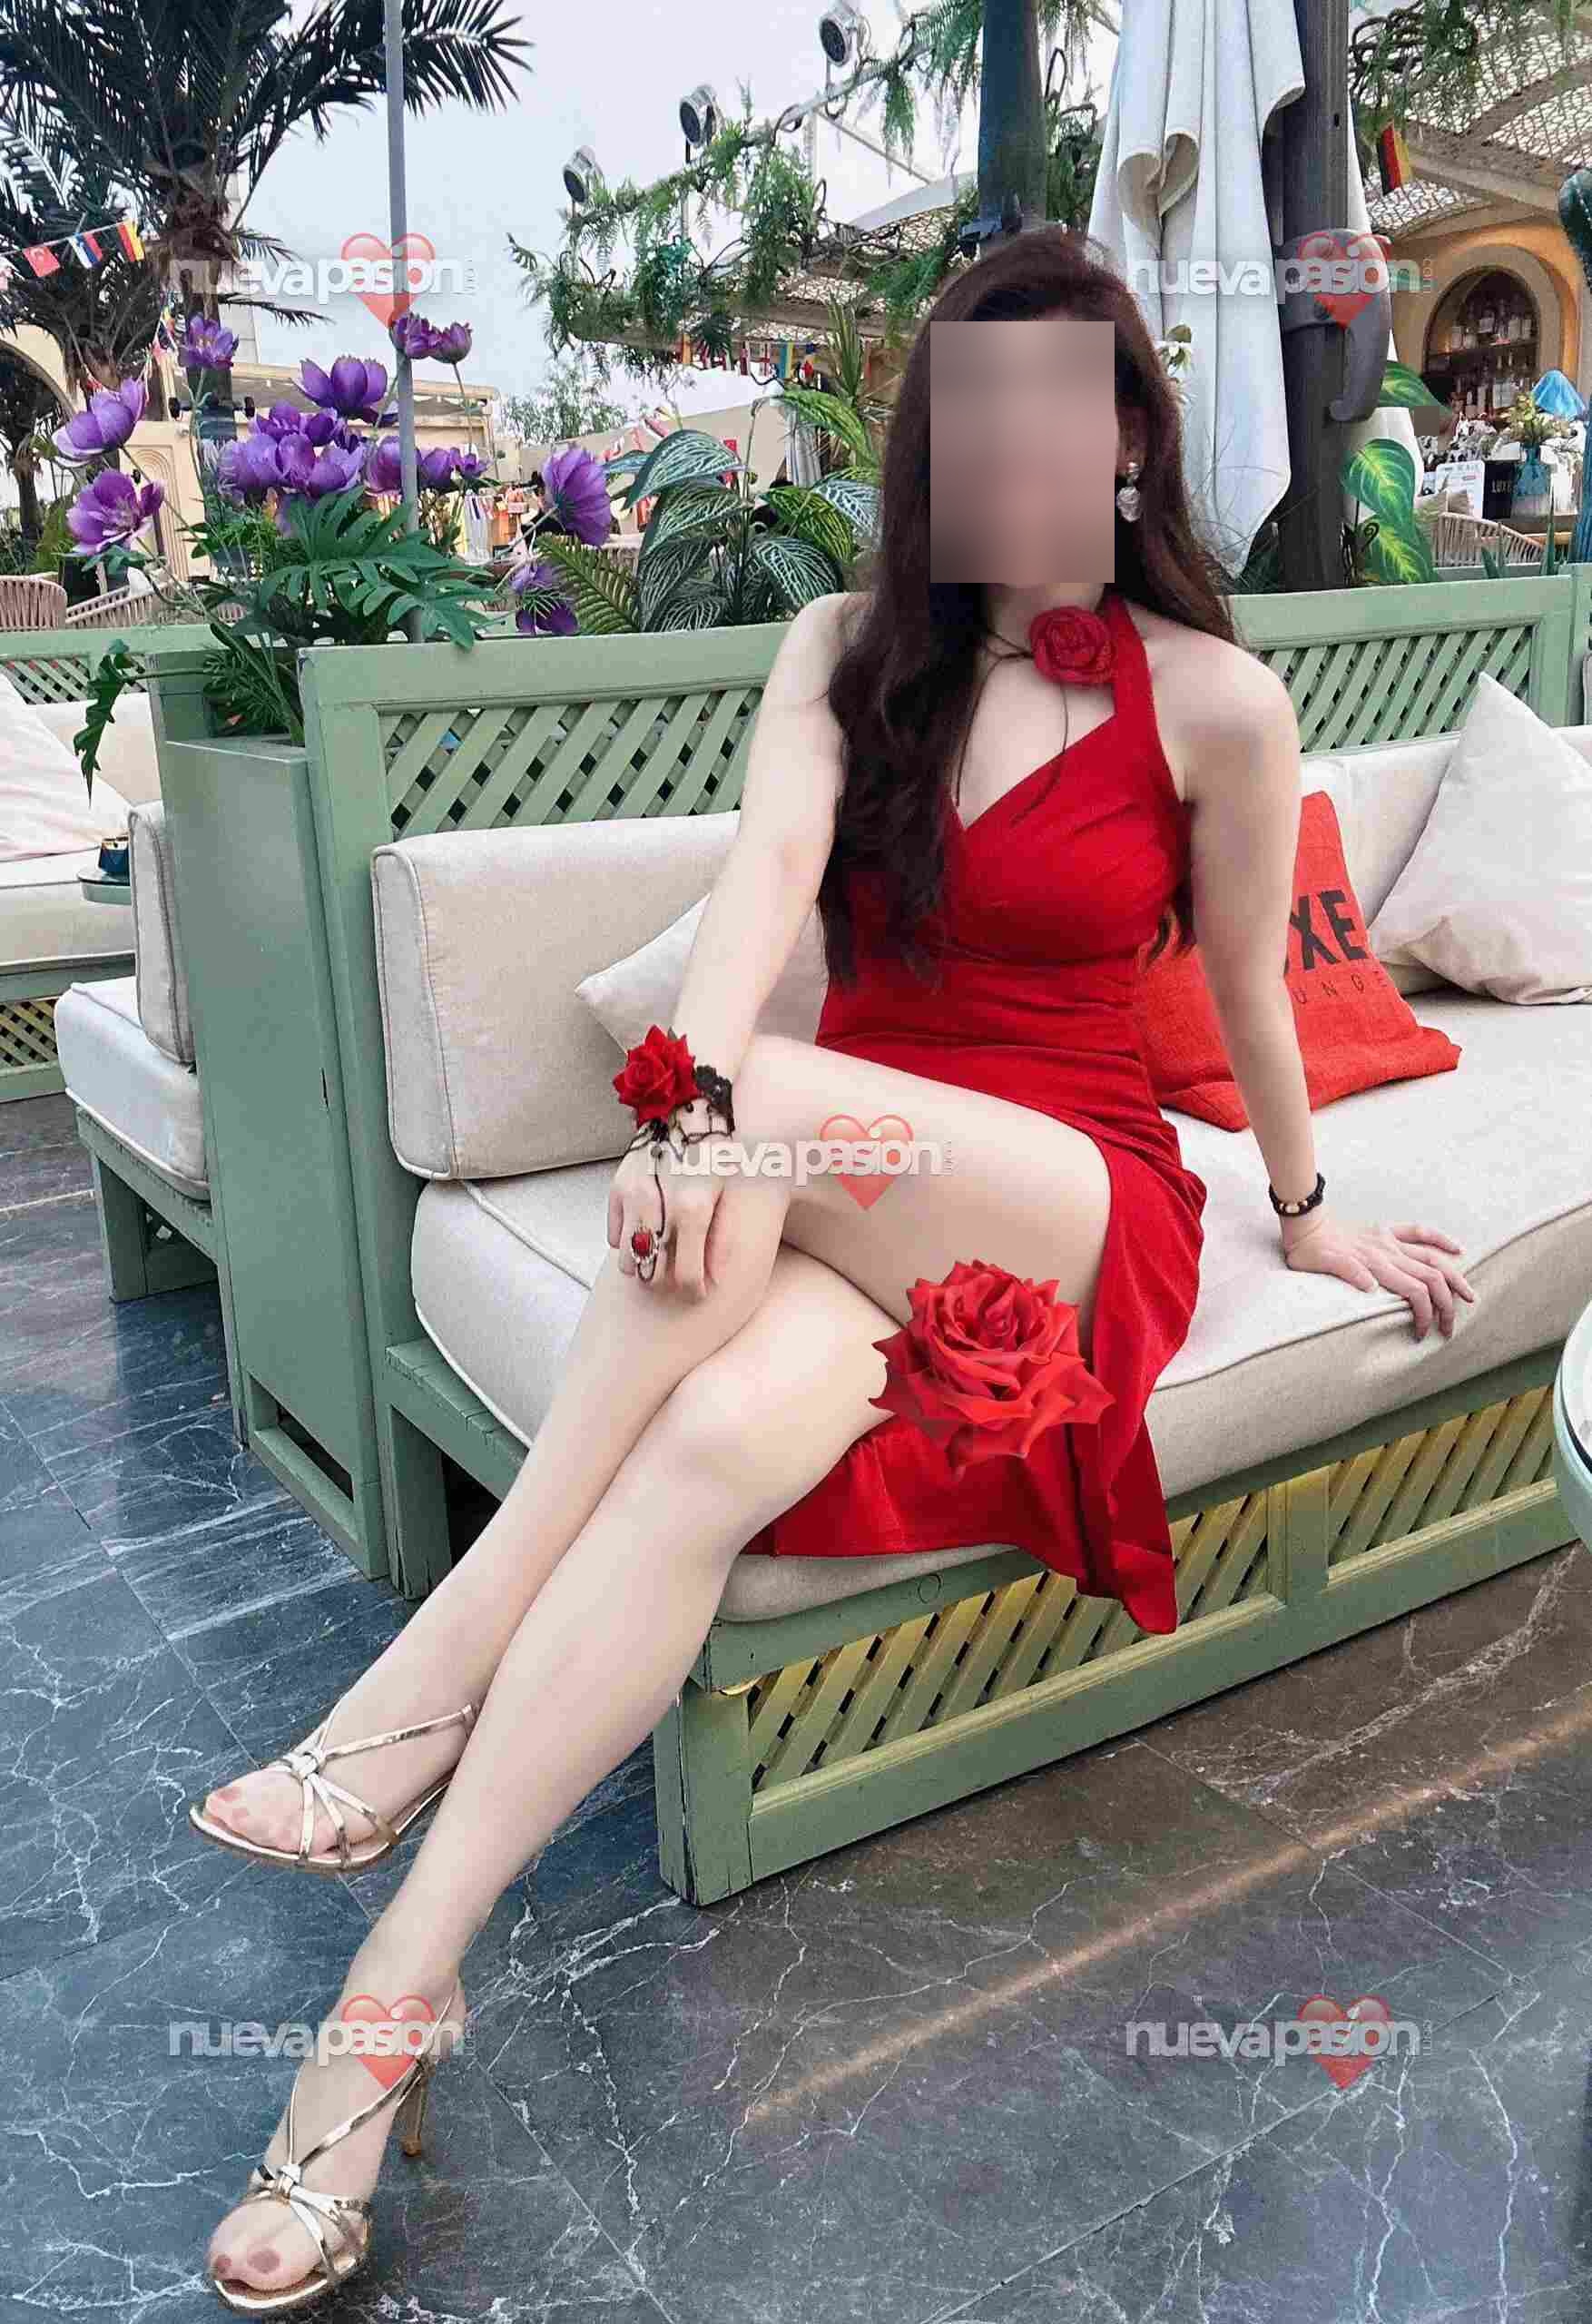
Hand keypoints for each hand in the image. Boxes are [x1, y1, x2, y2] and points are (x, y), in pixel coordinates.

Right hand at [606, 1123, 731, 1299]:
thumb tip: (714, 1274)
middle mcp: (659, 1206)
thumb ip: (719, 1233)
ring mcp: (633, 1197)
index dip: (695, 1290)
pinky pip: (613, 1236)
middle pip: (652, 1274)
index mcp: (694, 1208)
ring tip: (658, 1258)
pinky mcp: (617, 1189)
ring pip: (627, 1261)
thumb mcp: (730, 1190)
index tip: (699, 1292)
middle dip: (666, 1282)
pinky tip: (645, 1232)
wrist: (689, 1105)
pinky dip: (627, 1241)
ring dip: (643, 1265)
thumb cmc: (718, 1148)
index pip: (687, 1275)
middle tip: (677, 1277)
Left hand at [1281, 1209, 1475, 1340]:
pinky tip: (1457, 1249)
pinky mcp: (1387, 1232)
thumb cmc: (1310, 1251)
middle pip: (1430, 1278)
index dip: (1424, 1314)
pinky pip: (1419, 1232)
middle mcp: (1389, 1252)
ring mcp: (1390, 1241)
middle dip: (1445, 1305)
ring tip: (1469, 1296)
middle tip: (1448, 1328)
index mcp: (1376, 1264)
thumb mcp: (1322, 1266)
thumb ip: (1347, 1272)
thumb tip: (1370, 1285)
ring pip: (1432, 1258)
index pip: (1414, 1292)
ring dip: (1453, 1278)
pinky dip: (1440, 1239)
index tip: (1422, 1333)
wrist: (1305, 1225)